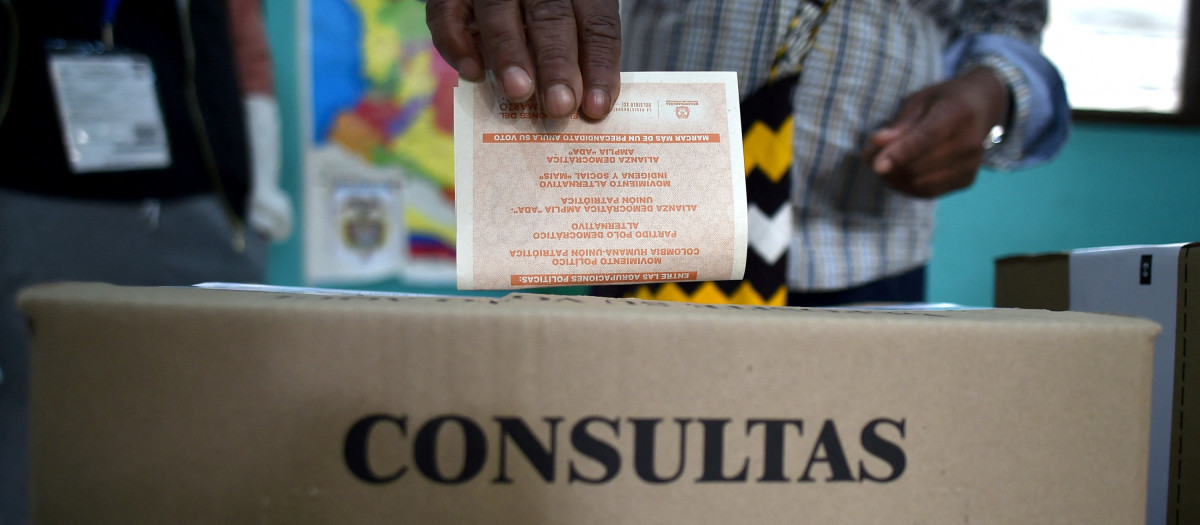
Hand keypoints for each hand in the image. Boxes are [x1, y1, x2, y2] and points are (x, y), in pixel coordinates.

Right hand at [426, 0, 621, 119]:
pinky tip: (473, 74)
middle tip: (559, 107)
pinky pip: (446, 12)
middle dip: (556, 63)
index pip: (596, 23)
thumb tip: (583, 108)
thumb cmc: (541, 18)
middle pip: (550, 16)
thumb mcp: (568, 23)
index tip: (596, 107)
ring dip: (509, 54)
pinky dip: (458, 43)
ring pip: (499, 11)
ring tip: (519, 92)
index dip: (598, 65)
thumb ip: (575, 53)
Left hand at [863, 67, 1009, 197]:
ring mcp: (971, 164)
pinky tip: (897, 173)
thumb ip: (899, 125)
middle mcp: (970, 142)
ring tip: (882, 163)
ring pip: (920, 184)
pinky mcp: (967, 180)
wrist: (982, 106)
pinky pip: (927, 192)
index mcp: (957, 113)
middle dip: (889, 166)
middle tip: (869, 155)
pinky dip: (906, 186)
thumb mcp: (920, 100)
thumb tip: (876, 145)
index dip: (899, 154)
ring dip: (893, 178)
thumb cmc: (944, 100)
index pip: (926, 139)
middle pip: (919, 167)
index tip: (875, 166)